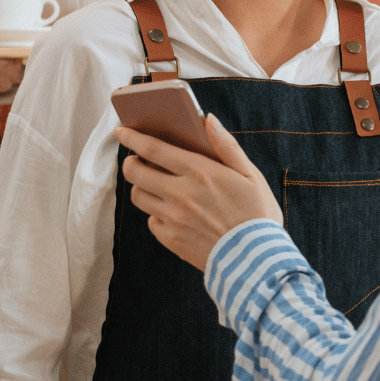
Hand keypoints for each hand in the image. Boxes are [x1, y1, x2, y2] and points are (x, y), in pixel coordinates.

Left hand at [115, 113, 281, 269]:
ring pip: (137, 196)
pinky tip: (172, 213)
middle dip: (131, 162)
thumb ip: (226, 146)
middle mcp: (180, 193)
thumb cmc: (257, 215)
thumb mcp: (251, 175)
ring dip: (142, 187)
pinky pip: (151, 221)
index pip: (153, 149)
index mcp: (199, 172)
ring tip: (155, 187)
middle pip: (135, 172)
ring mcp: (172, 218)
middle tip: (137, 161)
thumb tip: (208, 119)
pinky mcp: (171, 239)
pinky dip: (157, 214)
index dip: (132, 137)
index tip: (121, 131)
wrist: (257, 261)